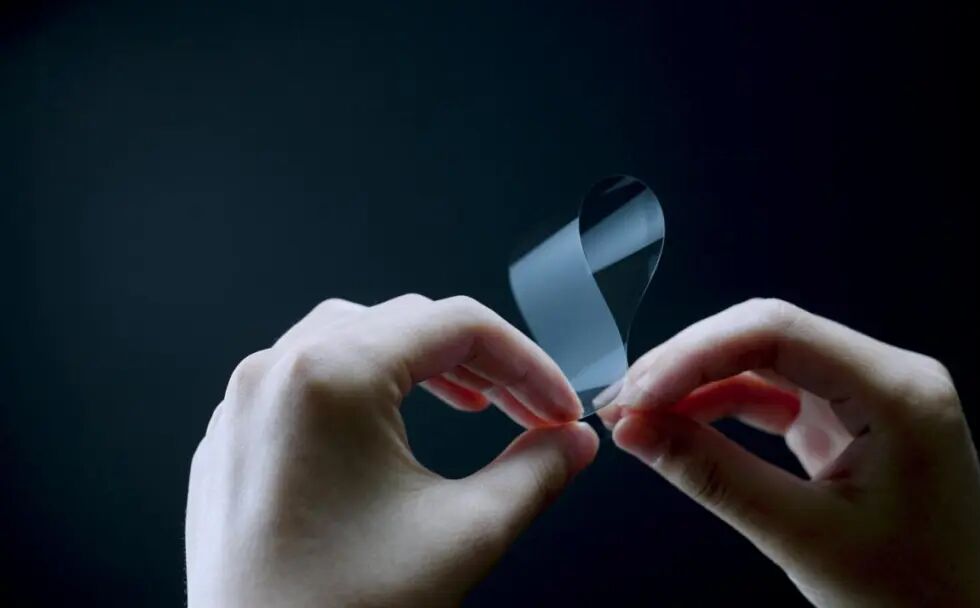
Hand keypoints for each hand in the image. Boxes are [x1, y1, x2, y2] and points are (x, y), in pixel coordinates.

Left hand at [185, 295, 597, 606]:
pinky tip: (391, 430)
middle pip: (404, 321)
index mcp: (333, 376)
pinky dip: (362, 386)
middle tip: (527, 411)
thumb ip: (536, 473)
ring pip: (349, 338)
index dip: (527, 363)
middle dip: (480, 363)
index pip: (457, 325)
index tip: (558, 408)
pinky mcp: (229, 442)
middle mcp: (276, 373)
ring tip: (468, 405)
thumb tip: (573, 443)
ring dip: (419, 363)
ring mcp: (242, 407)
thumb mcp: (466, 536)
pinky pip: (303, 379)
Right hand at [598, 299, 979, 606]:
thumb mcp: (802, 538)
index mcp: (898, 392)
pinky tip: (679, 426)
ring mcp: (868, 396)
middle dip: (686, 364)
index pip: (777, 332)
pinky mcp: (847, 421)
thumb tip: (637, 432)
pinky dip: (720, 409)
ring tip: (638, 417)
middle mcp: (887, 378)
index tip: (639, 394)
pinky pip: (773, 396)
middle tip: (623, 404)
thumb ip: (713, 476)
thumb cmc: (914, 598)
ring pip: (762, 361)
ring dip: (696, 385)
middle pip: (765, 336)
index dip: (694, 354)